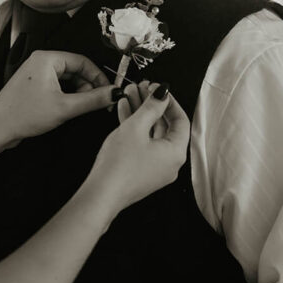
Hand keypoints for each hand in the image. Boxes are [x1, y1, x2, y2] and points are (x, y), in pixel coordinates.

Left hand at [0, 50, 119, 148]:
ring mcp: (37, 75)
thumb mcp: (65, 107)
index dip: (99, 77)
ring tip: (81, 108)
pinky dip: (67, 96)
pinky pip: (58, 86)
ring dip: (78, 93)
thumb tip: (112, 93)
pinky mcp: (34, 87)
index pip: (83, 61)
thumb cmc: (21, 114)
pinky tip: (69, 108)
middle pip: (76, 70)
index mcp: (47, 59)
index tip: (109, 91)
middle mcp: (41, 63)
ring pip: (68, 79)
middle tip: (98, 102)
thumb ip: (93, 100)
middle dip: (88, 87)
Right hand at [90, 82, 189, 213]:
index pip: (180, 120)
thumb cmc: (119, 166)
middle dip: (151, 104)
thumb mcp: (136, 127)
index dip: (168, 101)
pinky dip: (135, 128)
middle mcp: (170, 162)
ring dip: (141, 113)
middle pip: (165, 126)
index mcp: (176, 152)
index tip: (157, 89)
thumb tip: (162, 93)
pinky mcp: (142, 170)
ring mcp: (156, 167)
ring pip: (152, 133)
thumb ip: (151, 107)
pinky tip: (124, 111)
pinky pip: (143, 144)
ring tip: (129, 94)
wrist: (102, 193)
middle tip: (141, 88)